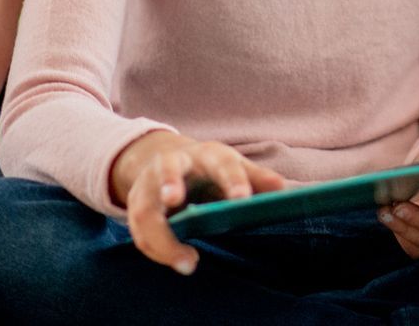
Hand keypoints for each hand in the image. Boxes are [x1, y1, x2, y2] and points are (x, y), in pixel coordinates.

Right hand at [111, 131, 286, 273]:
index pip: (221, 162)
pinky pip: (140, 233)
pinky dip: (158, 251)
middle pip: (168, 169)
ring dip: (161, 237)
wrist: (167, 159)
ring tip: (189, 263)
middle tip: (174, 199)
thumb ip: (256, 177)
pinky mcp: (136, 206)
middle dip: (169, 182)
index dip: (231, 180)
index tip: (242, 199)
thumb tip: (282, 189)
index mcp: (206, 154)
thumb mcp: (231, 166)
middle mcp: (173, 164)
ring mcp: (149, 186)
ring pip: (146, 209)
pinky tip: (180, 263)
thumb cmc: (209, 169)